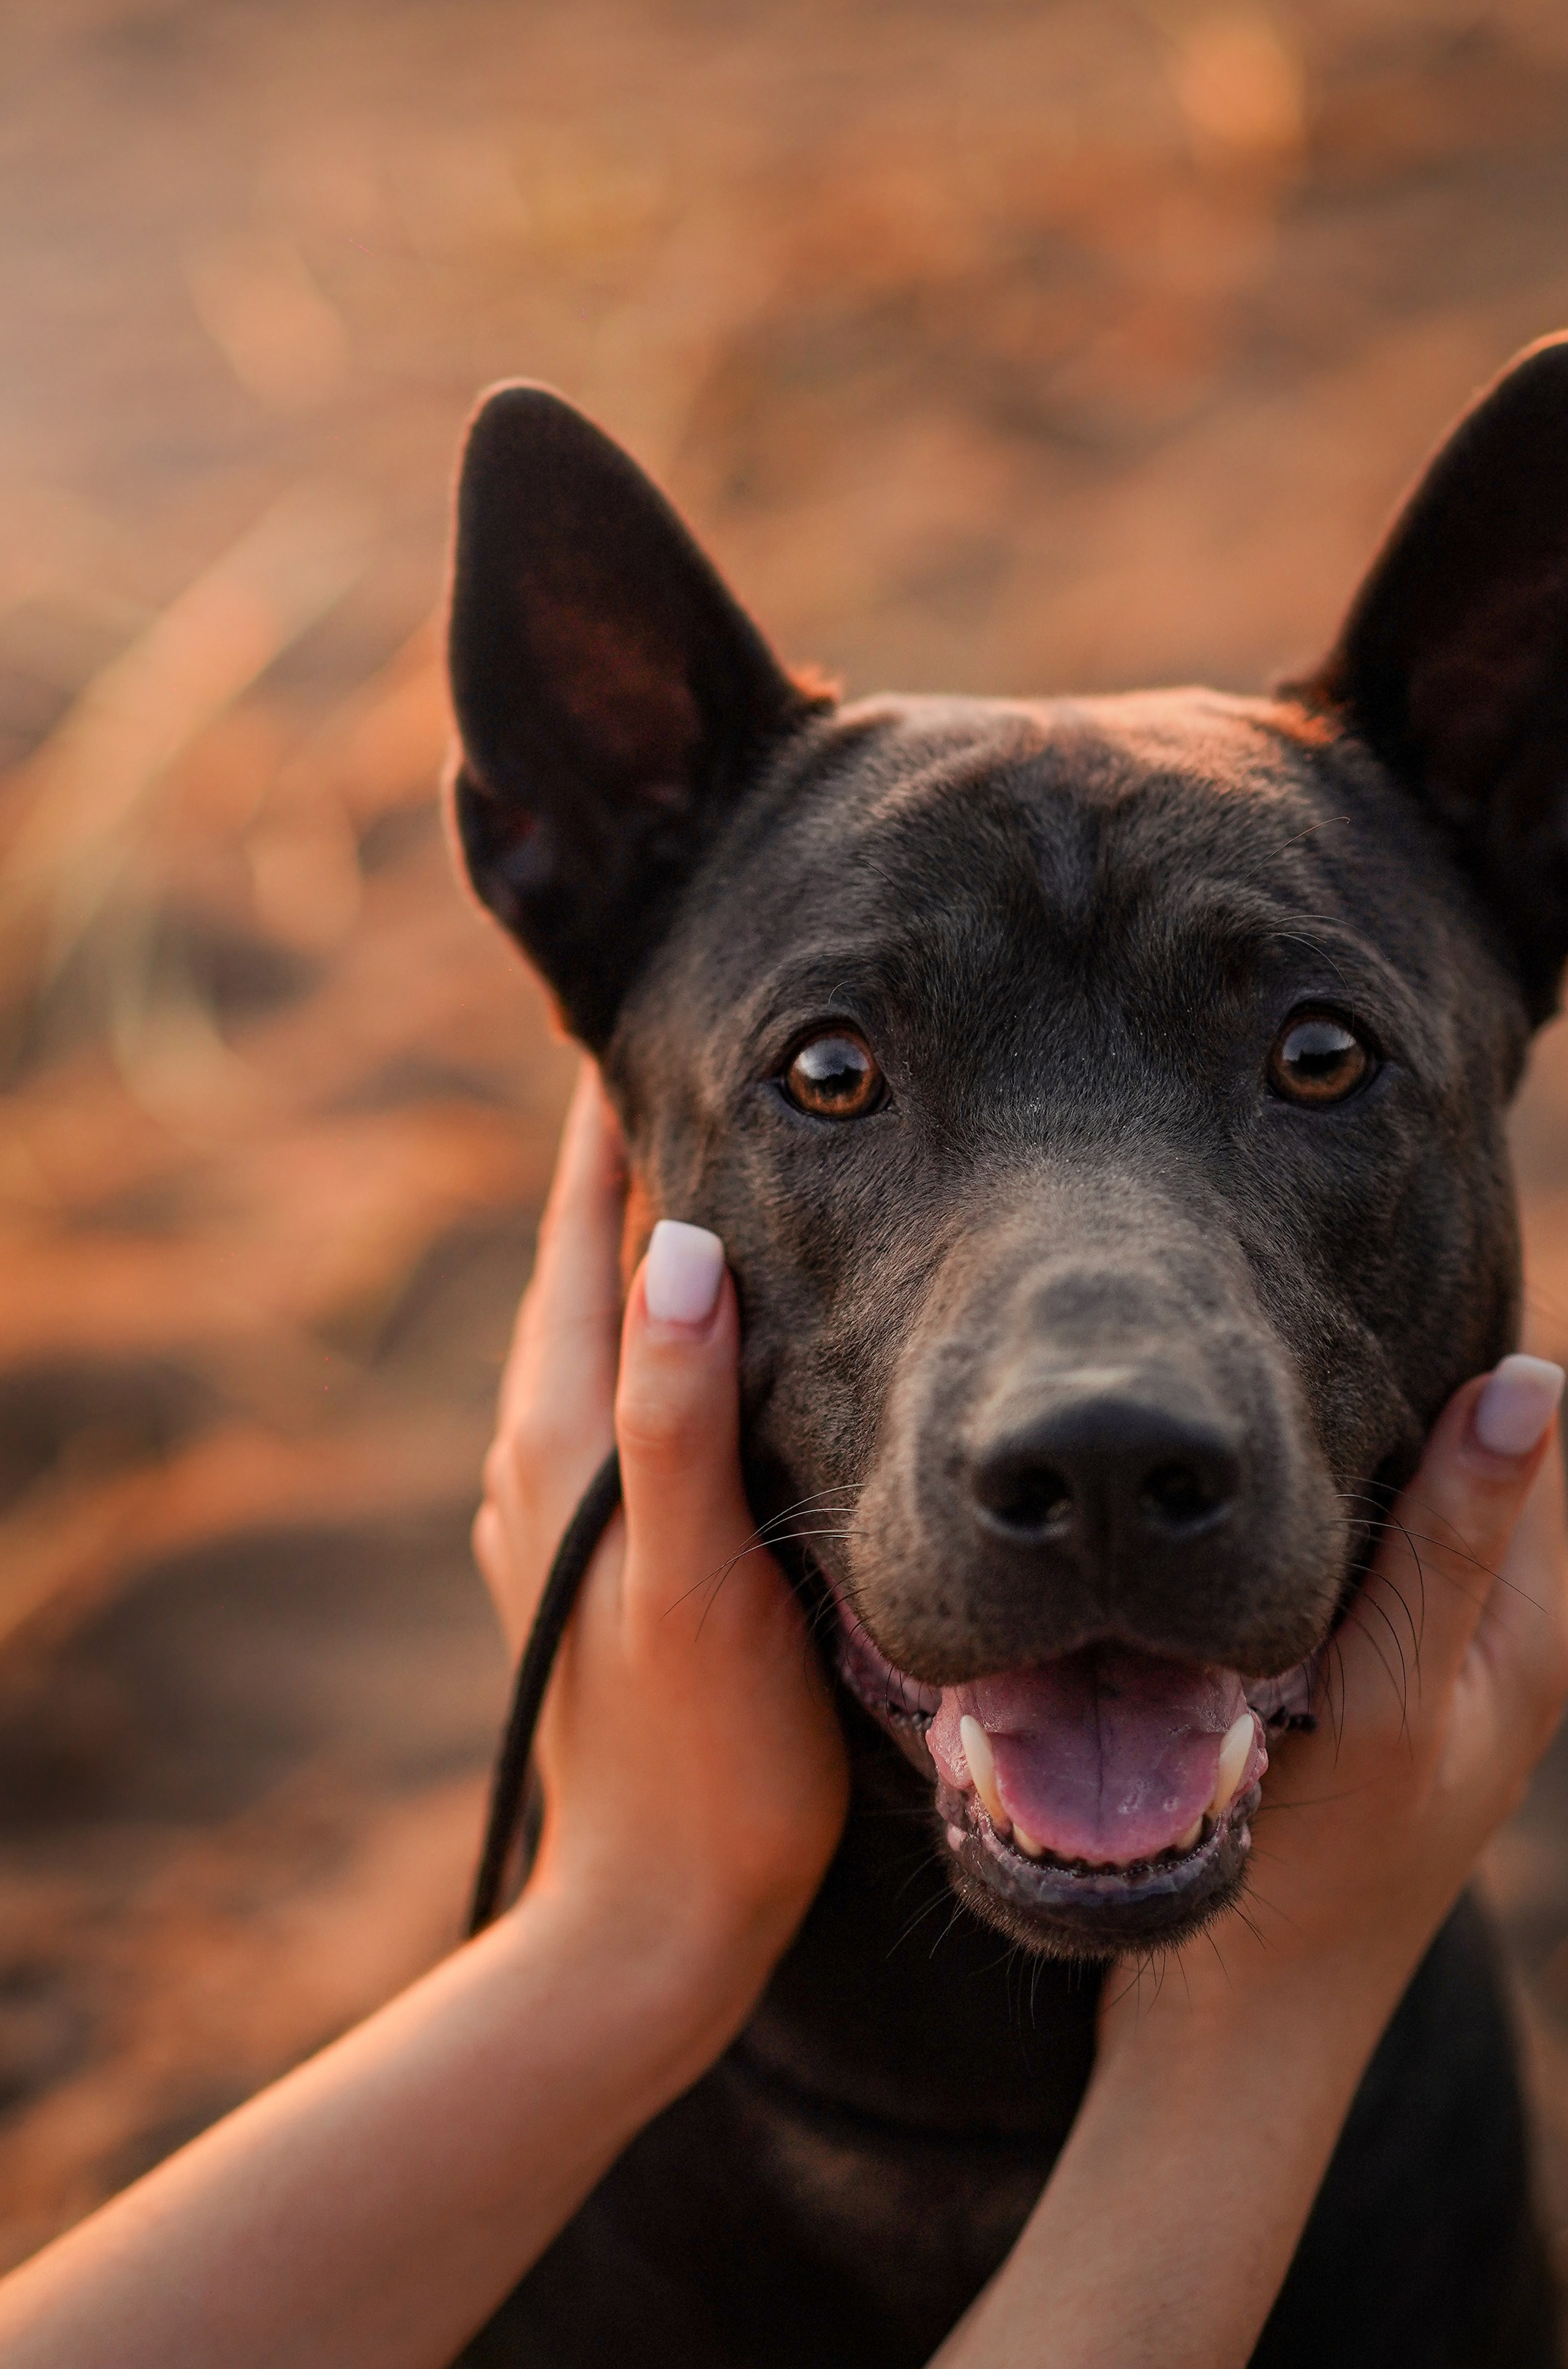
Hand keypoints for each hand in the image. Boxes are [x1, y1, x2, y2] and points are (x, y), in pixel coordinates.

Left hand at [473, 1063, 848, 2042]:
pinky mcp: (589, 1553)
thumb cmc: (704, 1754)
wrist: (654, 1916)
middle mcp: (540, 1457)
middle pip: (582, 1270)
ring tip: (707, 1167)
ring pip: (600, 1334)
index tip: (651, 1020)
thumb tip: (681, 1245)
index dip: (604, 1127)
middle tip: (697, 1062)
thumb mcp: (698, 1576)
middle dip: (626, 1165)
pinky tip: (711, 1337)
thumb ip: (679, 1415)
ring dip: (643, 1248)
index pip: (582, 1238)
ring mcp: (558, 1507)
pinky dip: (657, 1334)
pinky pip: (616, 1398)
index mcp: (561, 1440)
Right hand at [1102, 1352, 1567, 2043]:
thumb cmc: (1325, 1868)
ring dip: (1329, 1453)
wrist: (1240, 2025)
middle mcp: (1493, 1636)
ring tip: (1244, 1384)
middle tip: (1278, 1321)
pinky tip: (1225, 1496)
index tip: (1358, 1272)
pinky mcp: (1353, 1686)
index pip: (1537, 1436)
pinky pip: (1341, 1562)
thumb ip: (1453, 1545)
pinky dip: (1297, 1519)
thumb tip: (1536, 1380)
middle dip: (1391, 1390)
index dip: (1473, 1352)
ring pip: (1389, 1507)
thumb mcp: (1397, 1697)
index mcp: (1535, 1630)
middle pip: (1460, 1459)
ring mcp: (1419, 1663)